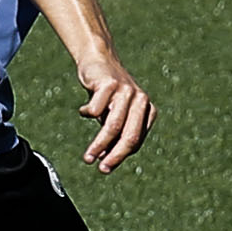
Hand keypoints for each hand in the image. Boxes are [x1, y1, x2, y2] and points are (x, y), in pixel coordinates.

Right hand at [76, 56, 155, 172]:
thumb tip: (104, 160)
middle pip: (130, 137)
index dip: (120, 156)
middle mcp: (142, 101)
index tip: (105, 167)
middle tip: (101, 169)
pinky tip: (84, 111)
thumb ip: (114, 135)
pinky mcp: (110, 84)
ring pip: (113, 127)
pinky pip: (95, 109)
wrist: (99, 61)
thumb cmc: (107, 95)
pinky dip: (87, 113)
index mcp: (147, 111)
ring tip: (87, 157)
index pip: (136, 141)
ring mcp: (128, 92)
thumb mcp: (114, 115)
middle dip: (115, 156)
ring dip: (98, 145)